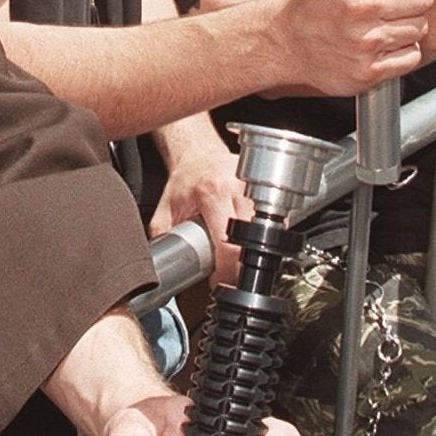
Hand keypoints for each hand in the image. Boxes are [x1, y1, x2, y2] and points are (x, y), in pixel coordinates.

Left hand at [150, 147, 252, 287]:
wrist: (199, 154)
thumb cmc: (185, 181)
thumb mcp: (165, 210)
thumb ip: (164, 238)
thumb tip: (163, 266)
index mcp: (212, 193)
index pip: (229, 243)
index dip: (226, 270)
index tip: (220, 281)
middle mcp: (238, 188)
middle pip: (252, 240)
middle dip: (241, 264)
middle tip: (229, 273)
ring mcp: (256, 187)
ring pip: (266, 231)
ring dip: (254, 248)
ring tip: (238, 252)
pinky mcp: (266, 188)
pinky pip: (272, 220)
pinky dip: (263, 234)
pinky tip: (250, 236)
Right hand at [273, 0, 435, 94]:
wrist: (286, 42)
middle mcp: (359, 3)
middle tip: (384, 0)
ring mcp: (365, 40)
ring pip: (420, 26)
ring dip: (405, 24)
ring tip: (378, 22)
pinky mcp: (370, 70)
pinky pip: (412, 55)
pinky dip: (400, 51)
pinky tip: (378, 43)